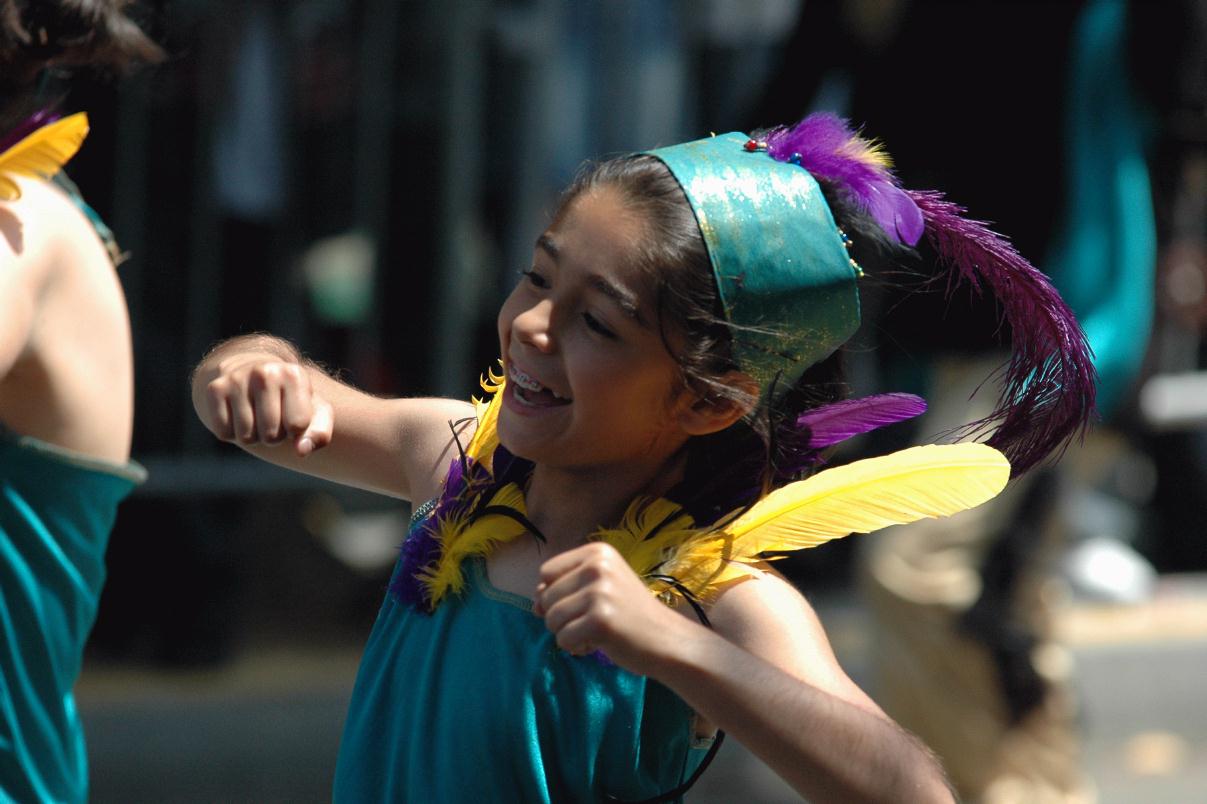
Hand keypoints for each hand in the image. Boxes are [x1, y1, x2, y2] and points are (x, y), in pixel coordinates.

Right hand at [197, 353, 333, 457]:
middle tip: (273, 418)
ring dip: (253, 436)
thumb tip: (301, 450)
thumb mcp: (314, 412)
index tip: (293, 414)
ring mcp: (236, 378)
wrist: (254, 372)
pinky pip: (223, 432)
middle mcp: (264, 372)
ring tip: (256, 416)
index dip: (296, 430)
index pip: (297, 426)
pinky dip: (232, 432)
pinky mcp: (214, 388)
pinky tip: (238, 414)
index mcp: (294, 375)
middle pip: (270, 435)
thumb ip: (319, 434)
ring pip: (246, 437)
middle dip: (274, 436)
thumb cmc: (291, 399)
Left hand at [533, 542, 687, 674]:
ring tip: (594, 631)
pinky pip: (563, 639)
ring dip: (567, 632)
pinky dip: (575, 647)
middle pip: (546, 596)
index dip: (554, 592)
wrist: (666, 639)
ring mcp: (599, 593)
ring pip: (551, 618)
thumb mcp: (601, 587)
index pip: (547, 571)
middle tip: (591, 621)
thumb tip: (534, 603)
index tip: (579, 603)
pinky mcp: (599, 621)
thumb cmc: (631, 613)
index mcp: (597, 553)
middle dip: (561, 616)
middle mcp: (597, 567)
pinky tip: (598, 643)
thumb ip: (566, 588)